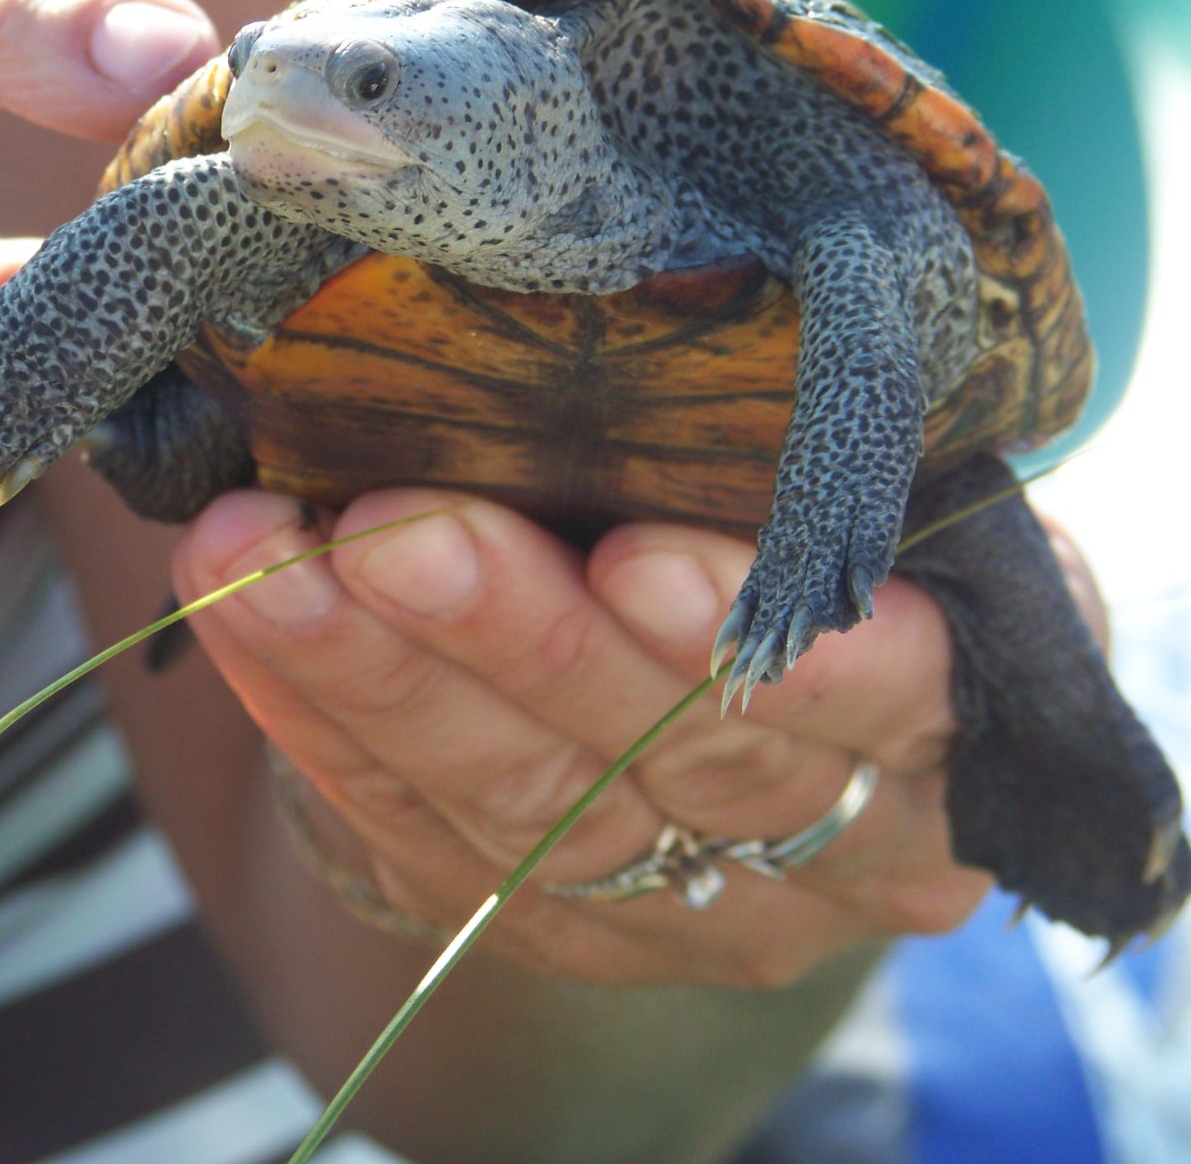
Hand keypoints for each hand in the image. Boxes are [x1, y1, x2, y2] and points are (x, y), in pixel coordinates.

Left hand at [174, 487, 998, 986]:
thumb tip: (673, 265)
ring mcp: (689, 902)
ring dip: (381, 677)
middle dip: (524, 642)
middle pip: (683, 756)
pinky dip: (318, 719)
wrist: (730, 661)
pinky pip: (420, 840)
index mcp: (953, 705)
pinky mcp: (552, 926)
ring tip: (263, 557)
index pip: (891, 695)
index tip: (635, 553)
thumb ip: (790, 415)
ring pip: (534, 814)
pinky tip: (237, 610)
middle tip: (397, 526)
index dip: (755, 633)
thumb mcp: (843, 451)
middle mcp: (842, 838)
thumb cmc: (797, 504)